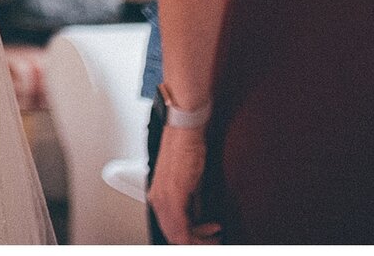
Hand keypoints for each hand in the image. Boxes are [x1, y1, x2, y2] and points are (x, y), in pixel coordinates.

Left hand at [147, 122, 220, 243]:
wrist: (184, 131)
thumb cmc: (186, 150)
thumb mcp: (189, 182)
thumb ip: (191, 202)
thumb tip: (199, 218)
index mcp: (158, 196)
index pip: (171, 228)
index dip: (191, 237)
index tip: (207, 237)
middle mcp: (157, 199)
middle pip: (173, 235)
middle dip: (197, 242)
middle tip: (214, 241)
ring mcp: (163, 199)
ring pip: (178, 235)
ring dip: (200, 240)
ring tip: (216, 235)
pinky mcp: (173, 196)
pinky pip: (182, 228)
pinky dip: (199, 234)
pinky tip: (213, 229)